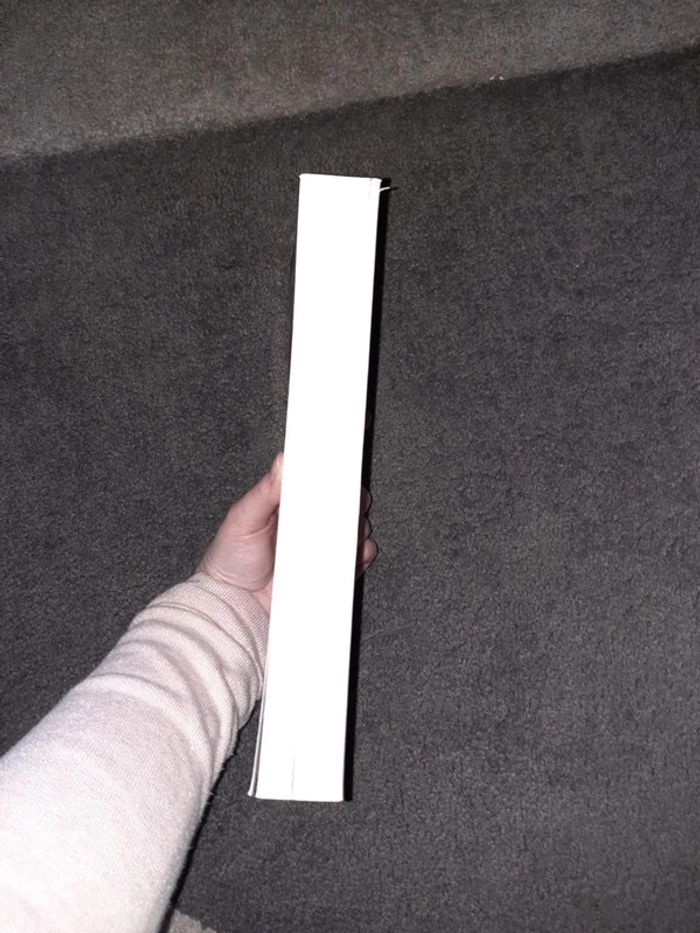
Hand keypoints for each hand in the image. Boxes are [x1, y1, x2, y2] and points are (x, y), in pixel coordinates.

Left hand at [196, 423, 377, 615]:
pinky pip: (362, 554)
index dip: (337, 466)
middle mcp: (313, 521)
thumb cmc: (230, 561)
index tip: (346, 458)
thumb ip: (264, 491)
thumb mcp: (242, 519)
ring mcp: (326, 545)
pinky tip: (348, 553)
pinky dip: (362, 551)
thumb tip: (283, 462)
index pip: (322, 476)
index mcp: (291, 501)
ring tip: (337, 533)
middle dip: (351, 496)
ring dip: (355, 525)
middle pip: (348, 498)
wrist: (235, 605)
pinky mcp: (336, 569)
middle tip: (340, 501)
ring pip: (359, 525)